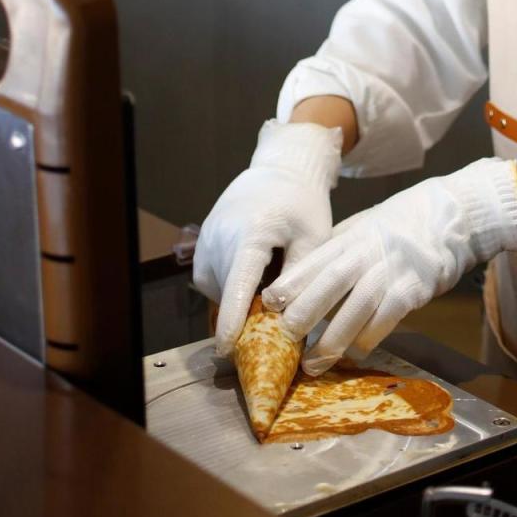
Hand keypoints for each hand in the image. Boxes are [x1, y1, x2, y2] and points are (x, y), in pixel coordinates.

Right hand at [193, 119, 342, 354]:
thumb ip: (299, 278)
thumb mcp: (313, 238)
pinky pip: (212, 277)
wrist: (281, 168)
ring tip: (269, 282)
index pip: (237, 285)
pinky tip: (255, 275)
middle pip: (228, 291)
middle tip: (277, 316)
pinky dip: (230, 285)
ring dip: (239, 297)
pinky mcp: (203, 241)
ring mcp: (207, 238)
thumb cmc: (303, 203)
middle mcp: (220, 236)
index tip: (226, 347)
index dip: (232, 318)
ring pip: (218, 287)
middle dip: (247, 312)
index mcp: (251, 234)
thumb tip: (286, 318)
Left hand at [261, 157, 516, 373]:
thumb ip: (334, 254)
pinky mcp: (415, 287)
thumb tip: (296, 285)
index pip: (313, 260)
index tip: (267, 304)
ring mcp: (392, 269)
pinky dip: (370, 336)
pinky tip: (356, 351)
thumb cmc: (396, 228)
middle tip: (283, 339)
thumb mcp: (360, 230)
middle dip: (304, 312)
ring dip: (332, 339)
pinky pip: (389, 316)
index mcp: (349, 237)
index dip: (290, 283)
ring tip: (312, 364)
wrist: (448, 215)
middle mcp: (367, 252)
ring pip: (357, 306)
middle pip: (330, 283)